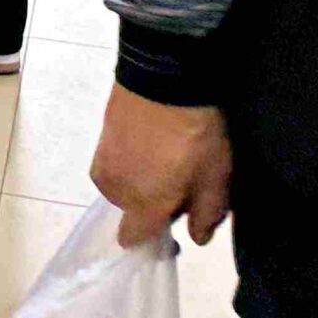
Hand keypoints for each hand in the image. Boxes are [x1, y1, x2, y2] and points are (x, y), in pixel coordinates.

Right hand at [91, 84, 231, 247]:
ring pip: (119, 183)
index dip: (151, 237)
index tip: (171, 222)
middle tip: (177, 181)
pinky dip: (129, 156)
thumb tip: (196, 238)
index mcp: (142, 204)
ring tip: (163, 157)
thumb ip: (206, 215)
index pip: (131, 239)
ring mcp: (103, 158)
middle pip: (128, 208)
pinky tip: (150, 139)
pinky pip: (114, 158)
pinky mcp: (101, 133)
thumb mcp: (215, 178)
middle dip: (148, 202)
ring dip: (137, 179)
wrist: (163, 77)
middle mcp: (115, 187)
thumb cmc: (194, 135)